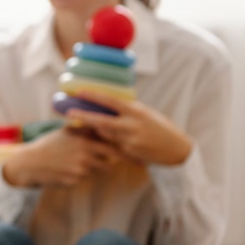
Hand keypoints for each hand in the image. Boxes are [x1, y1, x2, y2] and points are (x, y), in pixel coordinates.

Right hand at [2, 126, 121, 187]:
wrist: (31, 162)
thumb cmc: (49, 145)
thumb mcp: (66, 132)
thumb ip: (84, 130)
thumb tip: (102, 126)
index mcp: (83, 137)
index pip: (111, 140)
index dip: (122, 143)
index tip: (131, 145)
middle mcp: (85, 152)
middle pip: (112, 156)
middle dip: (121, 158)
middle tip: (132, 160)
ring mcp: (81, 167)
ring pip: (100, 168)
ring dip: (98, 166)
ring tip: (82, 161)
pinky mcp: (77, 180)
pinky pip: (87, 177)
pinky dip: (82, 175)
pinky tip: (69, 170)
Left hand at [66, 90, 192, 165]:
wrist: (176, 149)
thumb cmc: (159, 126)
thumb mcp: (144, 113)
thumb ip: (126, 110)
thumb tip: (107, 103)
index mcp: (135, 110)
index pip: (110, 100)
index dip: (93, 96)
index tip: (79, 91)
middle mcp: (131, 125)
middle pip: (101, 120)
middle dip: (83, 116)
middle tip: (68, 113)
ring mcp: (129, 140)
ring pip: (104, 134)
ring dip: (95, 130)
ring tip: (85, 125)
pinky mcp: (129, 152)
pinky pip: (112, 145)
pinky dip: (107, 141)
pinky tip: (106, 140)